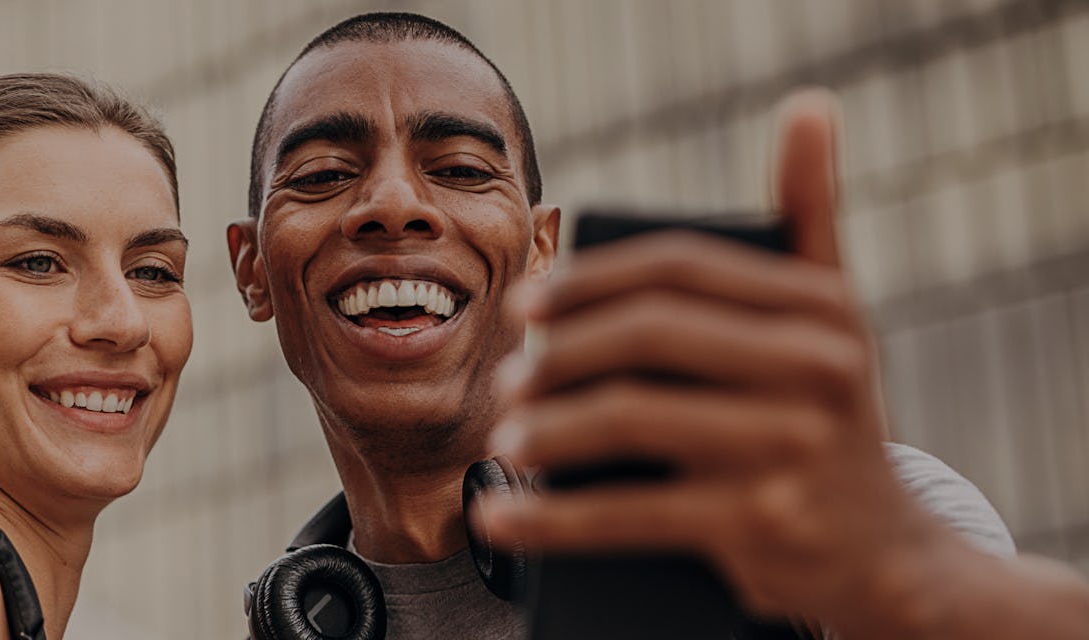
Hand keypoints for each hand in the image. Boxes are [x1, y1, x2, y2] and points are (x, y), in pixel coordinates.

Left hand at [477, 90, 958, 632]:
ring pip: (629, 417)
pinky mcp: (761, 522)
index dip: (588, 280)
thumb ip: (806, 218)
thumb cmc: (829, 420)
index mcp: (822, 306)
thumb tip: (806, 106)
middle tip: (508, 382)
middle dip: (559, 357)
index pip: (678, 268)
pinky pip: (628, 514)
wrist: (888, 557)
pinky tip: (504, 517)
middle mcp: (818, 367)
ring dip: (547, 430)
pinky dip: (552, 518)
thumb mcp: (831, 321)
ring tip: (506, 443)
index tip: (526, 302)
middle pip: (646, 336)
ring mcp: (791, 446)